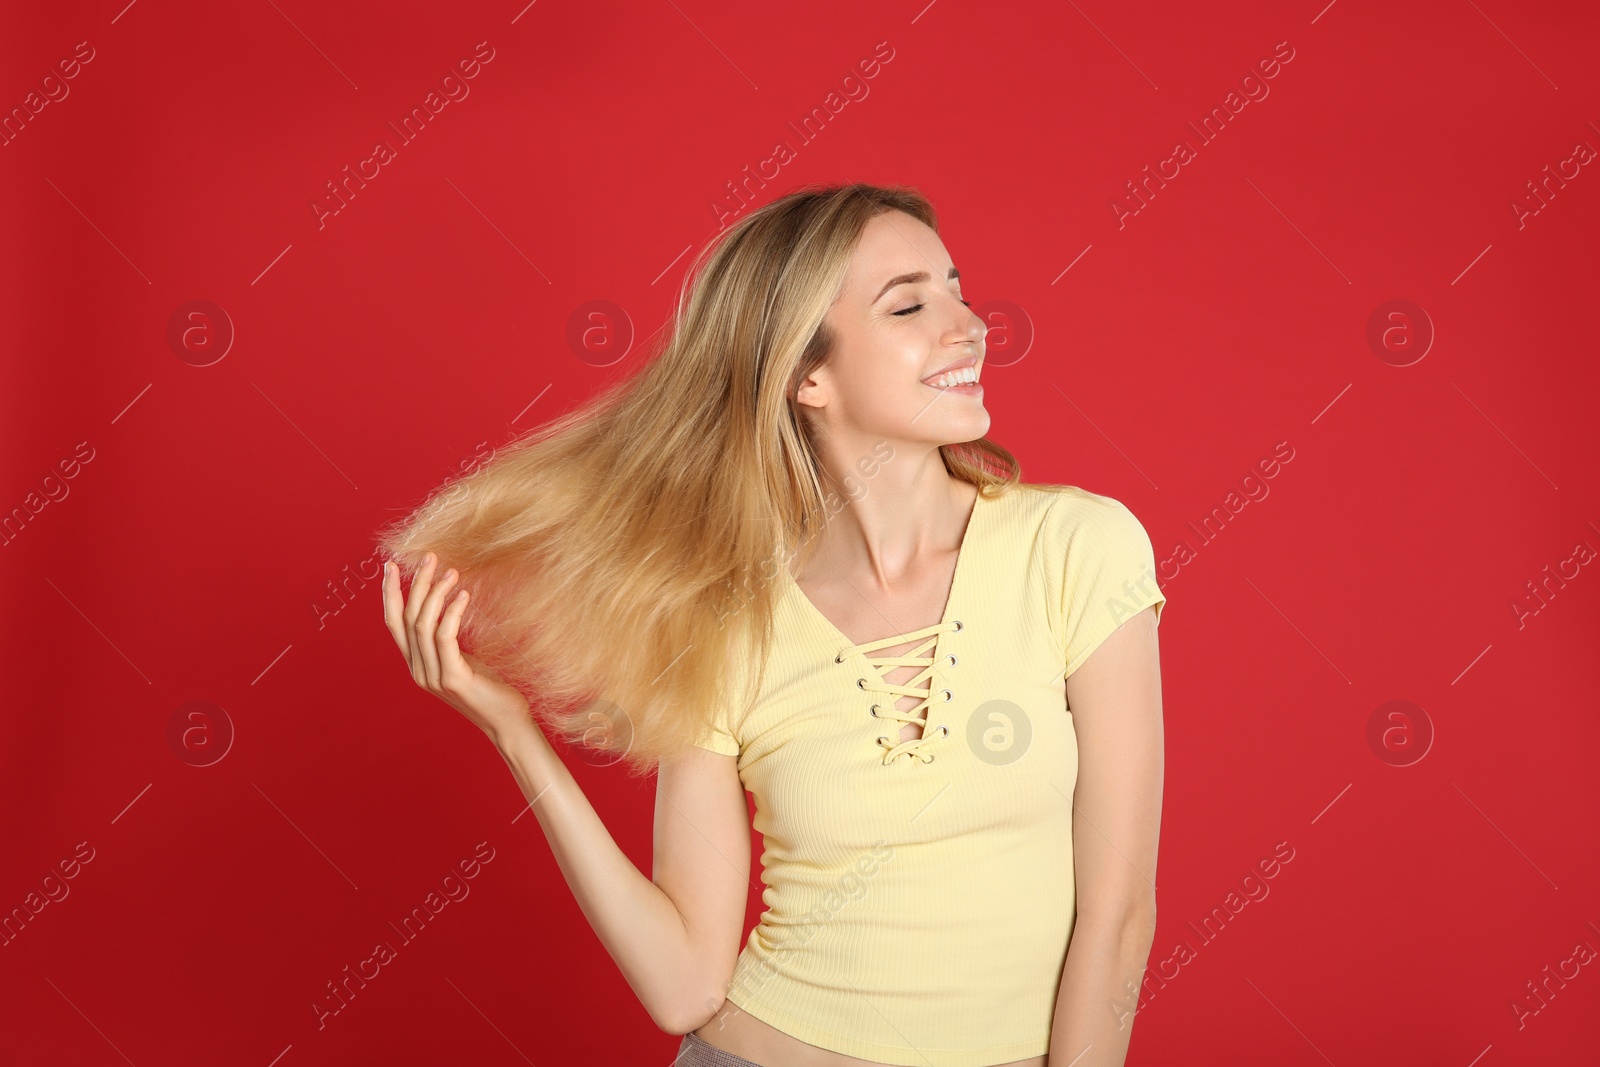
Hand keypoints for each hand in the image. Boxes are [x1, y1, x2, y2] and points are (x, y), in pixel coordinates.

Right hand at [383, 552, 532, 743]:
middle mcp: (418, 671)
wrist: (507, 722)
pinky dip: (453, 611)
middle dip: (417, 584)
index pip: (394, 624)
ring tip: (452, 571)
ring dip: (437, 593)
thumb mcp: (461, 660)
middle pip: (408, 618)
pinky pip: (445, 636)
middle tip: (431, 557)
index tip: (391, 565)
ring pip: (423, 624)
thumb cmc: (490, 688)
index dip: (390, 594)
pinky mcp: (453, 677)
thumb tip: (444, 606)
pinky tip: (464, 594)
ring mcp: (433, 676)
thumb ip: (445, 641)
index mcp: (417, 665)